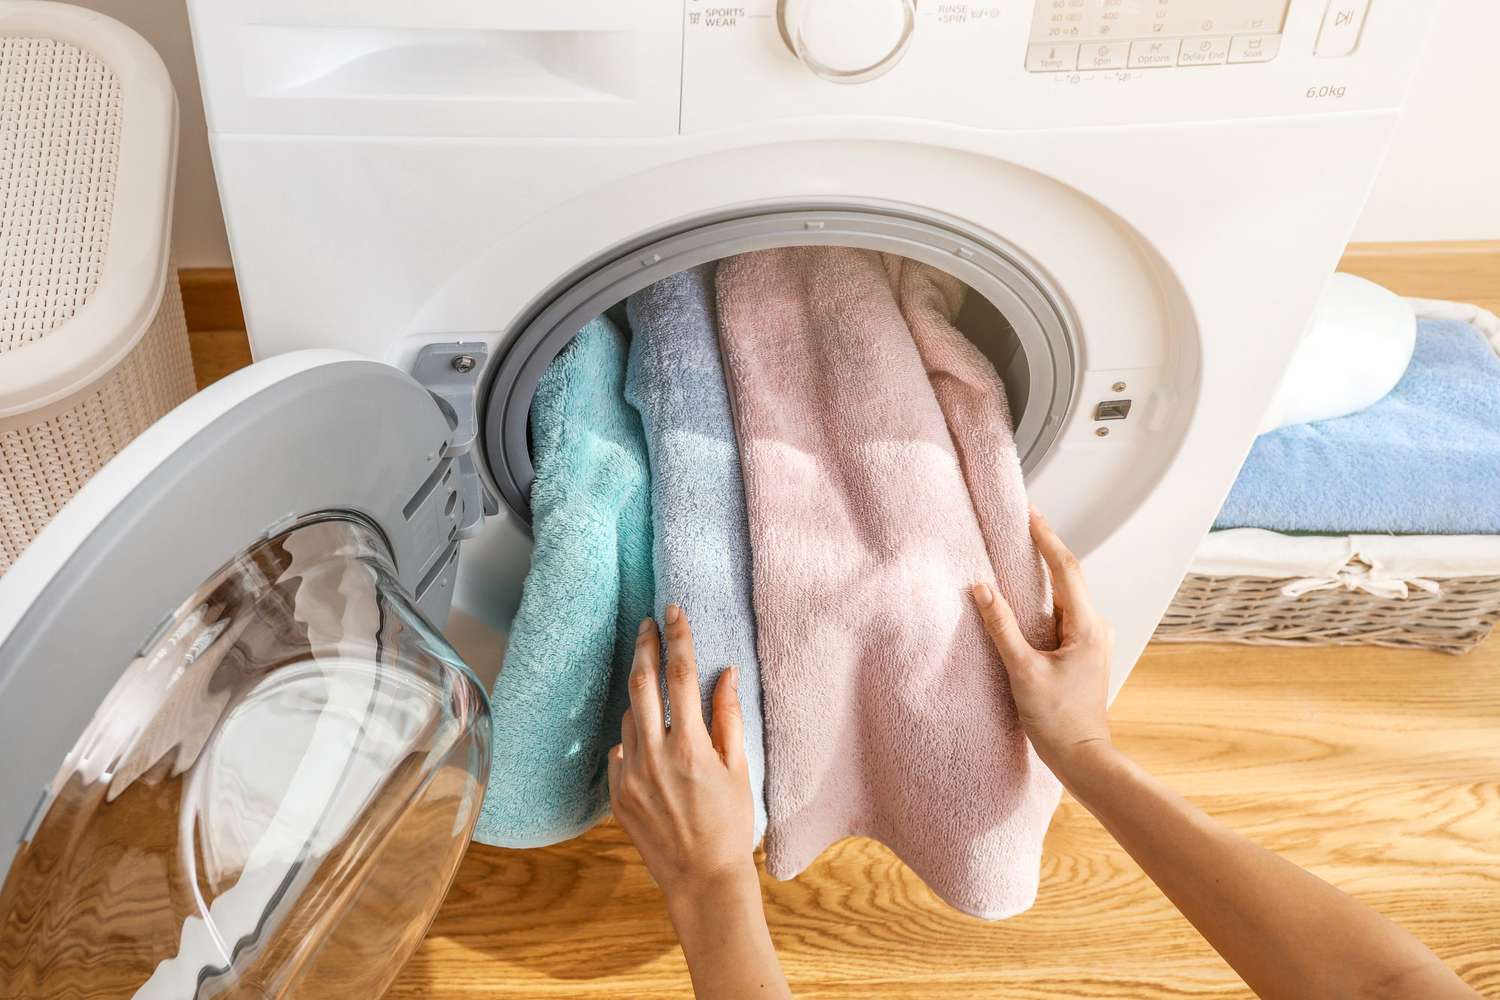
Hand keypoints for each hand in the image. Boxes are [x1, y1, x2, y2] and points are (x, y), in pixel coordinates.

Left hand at [608, 604, 756, 906]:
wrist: (701, 878)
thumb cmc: (730, 823)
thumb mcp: (740, 768)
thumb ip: (729, 716)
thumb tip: (725, 672)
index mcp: (689, 746)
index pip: (681, 676)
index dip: (677, 638)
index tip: (674, 612)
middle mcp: (654, 756)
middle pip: (641, 684)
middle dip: (644, 647)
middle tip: (647, 624)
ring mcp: (630, 776)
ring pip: (628, 717)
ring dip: (640, 696)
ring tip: (654, 685)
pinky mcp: (617, 794)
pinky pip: (619, 751)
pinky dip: (632, 737)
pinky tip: (648, 739)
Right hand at [971, 507, 1114, 781]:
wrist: (1083, 757)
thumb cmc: (1056, 721)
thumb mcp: (1022, 671)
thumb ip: (1001, 627)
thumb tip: (981, 589)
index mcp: (1087, 627)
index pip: (1066, 569)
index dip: (1046, 538)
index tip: (1030, 514)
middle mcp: (1097, 628)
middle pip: (1069, 577)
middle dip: (1045, 550)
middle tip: (1023, 524)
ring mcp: (1094, 640)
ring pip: (1067, 597)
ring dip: (1045, 575)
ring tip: (1021, 553)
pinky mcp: (1086, 652)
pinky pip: (1065, 615)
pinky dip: (1046, 600)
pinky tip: (1027, 599)